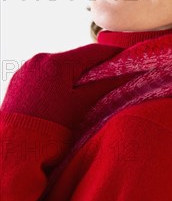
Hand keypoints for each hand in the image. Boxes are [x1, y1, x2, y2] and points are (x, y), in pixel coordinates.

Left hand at [1, 43, 132, 130]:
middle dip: (93, 67)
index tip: (126, 57)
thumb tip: (126, 74)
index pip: (92, 51)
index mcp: (57, 63)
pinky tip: (63, 96)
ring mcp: (27, 69)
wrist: (15, 148)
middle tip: (110, 77)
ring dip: (74, 74)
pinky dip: (58, 81)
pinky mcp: (19, 80)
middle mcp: (39, 60)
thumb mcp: (82, 105)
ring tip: (86, 90)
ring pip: (60, 66)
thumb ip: (105, 86)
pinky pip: (45, 74)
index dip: (112, 54)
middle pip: (75, 58)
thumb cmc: (50, 128)